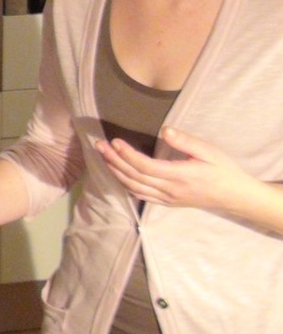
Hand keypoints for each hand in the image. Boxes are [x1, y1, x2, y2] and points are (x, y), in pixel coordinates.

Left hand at [95, 125, 261, 211]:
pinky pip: (141, 196)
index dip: (127, 155)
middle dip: (114, 160)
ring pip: (134, 187)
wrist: (235, 196)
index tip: (114, 141)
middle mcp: (169, 190)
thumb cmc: (223, 170)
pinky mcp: (167, 203)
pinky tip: (118, 174)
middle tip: (99, 145)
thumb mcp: (209, 152)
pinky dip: (126, 185)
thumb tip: (165, 130)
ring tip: (104, 156)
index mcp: (179, 176)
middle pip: (134, 176)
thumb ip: (186, 142)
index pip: (145, 166)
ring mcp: (167, 198)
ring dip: (116, 172)